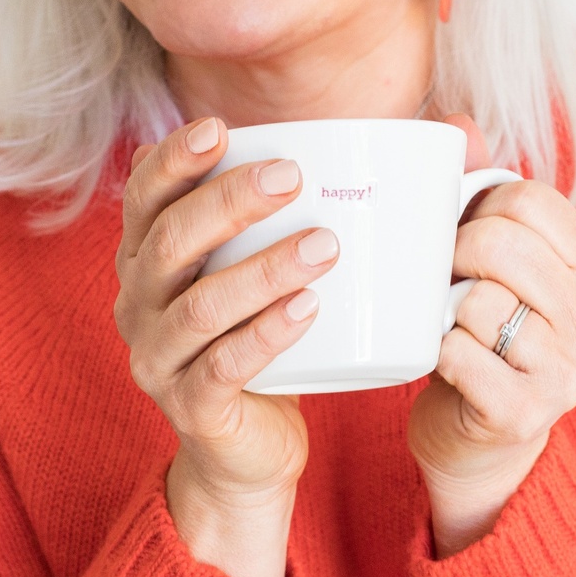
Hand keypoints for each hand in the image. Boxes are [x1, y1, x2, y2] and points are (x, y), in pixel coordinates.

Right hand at [113, 117, 340, 576]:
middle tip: (293, 176)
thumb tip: (437, 133)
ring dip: (263, 269)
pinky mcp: (192, 407)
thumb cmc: (270, 336)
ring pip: (201, 306)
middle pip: (172, 242)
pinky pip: (223, 367)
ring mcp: (158, 358)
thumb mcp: (273, 269)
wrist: (250, 448)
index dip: (174, 159)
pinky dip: (265, 335)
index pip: (145, 196)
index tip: (220, 129)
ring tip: (324, 245)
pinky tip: (308, 310)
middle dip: (229, 202)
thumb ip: (316, 202)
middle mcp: (138, 303)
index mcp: (149, 259)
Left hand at [409, 121, 575, 556]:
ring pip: (478, 300)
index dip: (477, 209)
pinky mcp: (527, 412)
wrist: (479, 440)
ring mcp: (566, 368)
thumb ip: (482, 192)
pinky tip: (444, 362)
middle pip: (500, 244)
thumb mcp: (494, 265)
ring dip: (444, 311)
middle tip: (443, 281)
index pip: (529, 199)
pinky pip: (461, 354)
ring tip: (449, 325)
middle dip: (452, 256)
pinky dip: (438, 353)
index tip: (463, 238)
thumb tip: (460, 123)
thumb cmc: (483, 337)